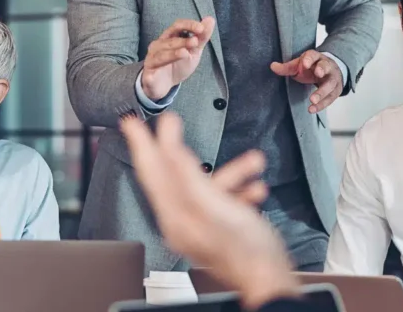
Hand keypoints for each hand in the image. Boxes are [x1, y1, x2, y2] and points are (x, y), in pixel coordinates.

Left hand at [121, 112, 299, 310]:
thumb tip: (169, 148)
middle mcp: (182, 221)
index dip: (142, 143)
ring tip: (252, 162)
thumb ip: (189, 178)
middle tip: (165, 122)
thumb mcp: (215, 207)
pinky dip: (239, 190)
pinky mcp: (218, 230)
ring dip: (228, 172)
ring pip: (205, 186)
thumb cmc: (247, 252)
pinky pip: (223, 201)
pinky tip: (255, 188)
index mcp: (176, 215)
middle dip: (169, 147)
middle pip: (169, 175)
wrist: (270, 281)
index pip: (151, 172)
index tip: (132, 122)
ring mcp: (200, 226)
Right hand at [141, 17, 215, 100]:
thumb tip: (210, 19)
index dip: (188, 25)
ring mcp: (151, 60)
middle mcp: (158, 46)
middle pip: (170, 41)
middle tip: (195, 42)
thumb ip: (201, 37)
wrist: (164, 85)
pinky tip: (159, 71)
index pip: (177, 26)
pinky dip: (155, 71)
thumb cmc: (178, 65)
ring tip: (185, 53)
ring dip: (173, 53)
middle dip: (183, 41)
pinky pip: (151, 72)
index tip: (201, 29)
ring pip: (161, 55)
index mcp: (168, 37)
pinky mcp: (148, 74)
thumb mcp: (193, 51)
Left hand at [270, 50, 343, 113]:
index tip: (305, 64)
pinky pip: (330, 98)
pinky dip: (321, 105)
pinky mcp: (335, 90)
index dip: (309, 59)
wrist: (329, 71)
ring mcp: (333, 78)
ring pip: (330, 84)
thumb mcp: (298, 66)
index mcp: (315, 58)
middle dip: (322, 70)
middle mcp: (326, 66)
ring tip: (312, 100)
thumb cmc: (311, 68)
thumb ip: (286, 67)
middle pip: (326, 66)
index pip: (313, 55)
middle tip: (318, 74)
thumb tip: (272, 66)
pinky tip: (312, 109)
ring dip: (322, 92)